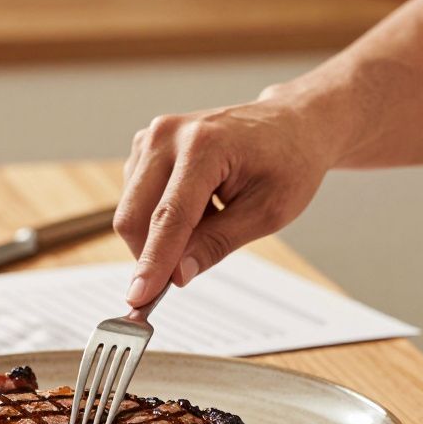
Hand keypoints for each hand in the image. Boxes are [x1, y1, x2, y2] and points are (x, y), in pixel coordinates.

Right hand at [115, 88, 336, 306]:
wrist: (291, 125)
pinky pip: (136, 199)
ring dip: (161, 234)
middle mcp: (168, 135)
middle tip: (183, 273)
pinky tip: (198, 206)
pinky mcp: (145, 146)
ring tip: (211, 217)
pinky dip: (161, 217)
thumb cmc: (288, 161)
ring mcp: (152, 137)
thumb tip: (176, 275)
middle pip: (134, 216)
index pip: (168, 217)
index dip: (152, 263)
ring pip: (131, 212)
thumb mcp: (266, 213)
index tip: (139, 299)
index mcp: (204, 145)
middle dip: (151, 255)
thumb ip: (217, 244)